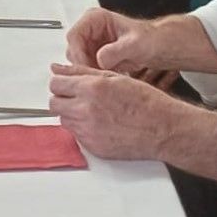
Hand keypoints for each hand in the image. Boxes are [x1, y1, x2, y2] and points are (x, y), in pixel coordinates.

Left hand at [48, 63, 190, 160]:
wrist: (162, 129)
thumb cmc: (145, 102)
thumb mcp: (114, 77)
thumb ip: (81, 72)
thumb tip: (57, 68)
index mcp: (91, 88)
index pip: (55, 83)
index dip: (62, 83)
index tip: (68, 85)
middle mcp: (86, 110)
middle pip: (54, 103)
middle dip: (63, 99)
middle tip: (79, 98)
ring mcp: (88, 131)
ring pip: (63, 120)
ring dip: (72, 115)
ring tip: (93, 111)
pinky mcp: (93, 147)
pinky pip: (76, 136)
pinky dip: (83, 130)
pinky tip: (100, 124)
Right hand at [65, 7, 170, 80]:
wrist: (159, 47)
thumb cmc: (151, 39)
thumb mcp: (136, 43)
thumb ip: (118, 50)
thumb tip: (100, 58)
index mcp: (95, 18)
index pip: (74, 36)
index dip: (79, 54)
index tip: (88, 68)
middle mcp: (90, 29)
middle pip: (73, 50)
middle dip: (84, 65)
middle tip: (98, 76)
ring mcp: (91, 43)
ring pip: (78, 62)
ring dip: (89, 71)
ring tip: (106, 77)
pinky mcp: (95, 56)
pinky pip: (86, 69)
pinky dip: (94, 75)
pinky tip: (108, 78)